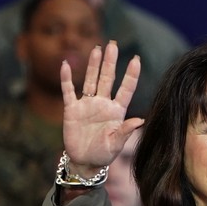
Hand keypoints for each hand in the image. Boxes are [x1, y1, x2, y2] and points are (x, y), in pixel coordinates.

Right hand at [61, 41, 143, 174]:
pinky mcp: (72, 109)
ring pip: (90, 80)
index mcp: (117, 111)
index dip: (131, 75)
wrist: (85, 161)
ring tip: (96, 48)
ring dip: (92, 65)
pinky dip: (66, 79)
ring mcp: (87, 105)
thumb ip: (126, 131)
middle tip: (113, 44)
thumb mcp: (116, 144)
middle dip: (110, 62)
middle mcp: (103, 104)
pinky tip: (65, 64)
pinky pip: (68, 91)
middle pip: (107, 79)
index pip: (126, 89)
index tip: (137, 59)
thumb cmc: (104, 153)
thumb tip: (141, 120)